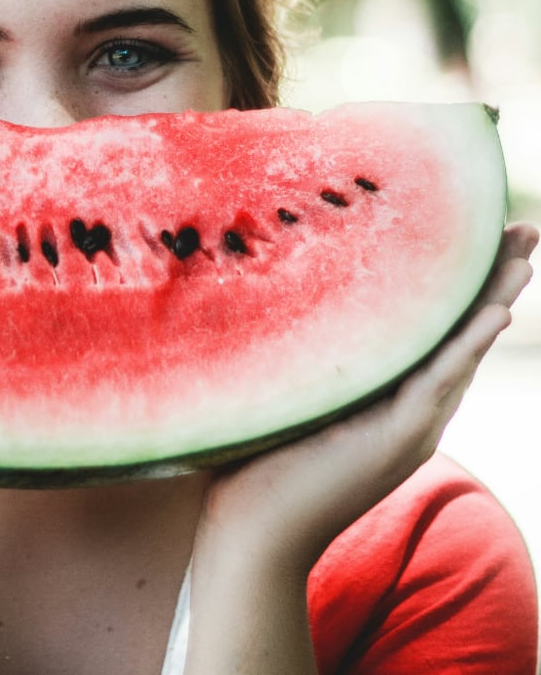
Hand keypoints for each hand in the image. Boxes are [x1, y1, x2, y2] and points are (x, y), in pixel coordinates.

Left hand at [184, 222, 536, 672]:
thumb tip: (273, 290)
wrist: (252, 535)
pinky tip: (495, 309)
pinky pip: (439, 383)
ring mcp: (410, 427)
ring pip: (462, 351)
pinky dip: (467, 345)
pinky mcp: (397, 441)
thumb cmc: (254, 464)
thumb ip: (302, 354)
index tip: (475, 236)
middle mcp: (410, 411)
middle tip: (523, 228)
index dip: (458, 285)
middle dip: (492, 280)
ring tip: (523, 252)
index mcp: (387, 398)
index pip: (434, 331)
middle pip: (460, 333)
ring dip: (494, 298)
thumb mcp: (287, 393)